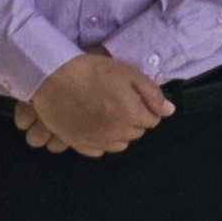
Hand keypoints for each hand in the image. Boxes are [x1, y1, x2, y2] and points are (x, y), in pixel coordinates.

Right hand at [24, 52, 170, 156]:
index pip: (152, 121)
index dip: (145, 108)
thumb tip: (169, 111)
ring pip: (119, 144)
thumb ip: (152, 94)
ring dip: (118, 132)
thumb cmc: (92, 70)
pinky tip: (94, 126)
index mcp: (131, 115)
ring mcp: (96, 141)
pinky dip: (101, 140)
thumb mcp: (128, 73)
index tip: (134, 98)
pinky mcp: (79, 144)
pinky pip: (99, 150)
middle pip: (136, 132)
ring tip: (106, 114)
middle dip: (133, 120)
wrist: (52, 76)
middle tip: (118, 102)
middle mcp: (116, 133)